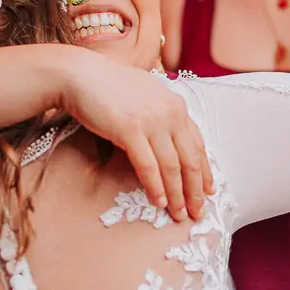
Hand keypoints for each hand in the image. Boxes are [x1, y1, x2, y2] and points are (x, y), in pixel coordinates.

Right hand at [59, 58, 213, 221]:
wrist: (81, 75)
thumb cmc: (109, 85)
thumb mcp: (147, 94)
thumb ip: (162, 113)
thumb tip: (169, 135)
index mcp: (176, 105)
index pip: (197, 144)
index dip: (204, 171)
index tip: (208, 191)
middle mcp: (170, 113)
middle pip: (190, 159)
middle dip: (195, 190)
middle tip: (197, 213)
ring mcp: (151, 121)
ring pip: (172, 166)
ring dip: (178, 195)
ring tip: (178, 214)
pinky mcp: (130, 130)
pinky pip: (148, 166)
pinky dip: (156, 187)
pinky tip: (159, 202)